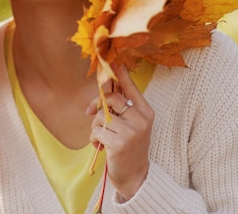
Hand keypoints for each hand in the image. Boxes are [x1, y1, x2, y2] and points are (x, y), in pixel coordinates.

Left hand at [87, 65, 153, 200]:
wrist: (135, 177)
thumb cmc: (130, 147)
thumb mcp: (132, 125)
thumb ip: (122, 108)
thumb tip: (104, 89)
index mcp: (146, 112)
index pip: (131, 87)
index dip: (120, 74)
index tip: (113, 60)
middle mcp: (141, 119)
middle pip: (111, 99)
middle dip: (97, 106)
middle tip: (92, 114)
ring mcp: (131, 131)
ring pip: (100, 116)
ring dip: (96, 128)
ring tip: (103, 138)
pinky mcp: (118, 143)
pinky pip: (96, 131)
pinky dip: (94, 139)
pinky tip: (101, 147)